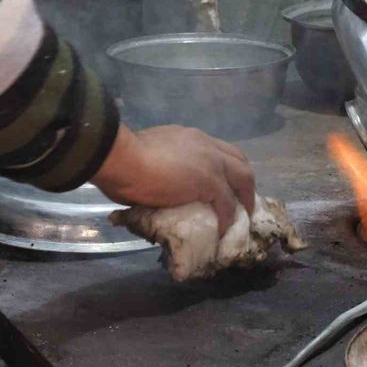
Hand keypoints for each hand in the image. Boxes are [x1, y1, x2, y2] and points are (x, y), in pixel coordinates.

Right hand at [92, 125, 254, 233]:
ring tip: (241, 217)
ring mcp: (210, 162)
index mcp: (189, 137)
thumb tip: (156, 182)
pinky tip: (223, 229)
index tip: (226, 182)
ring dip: (244, 198)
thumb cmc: (124, 160)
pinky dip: (227, 217)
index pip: (218, 150)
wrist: (122, 159)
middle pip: (239, 160)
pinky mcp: (209, 181)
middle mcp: (205, 145)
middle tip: (241, 200)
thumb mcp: (148, 156)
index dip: (226, 167)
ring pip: (243, 178)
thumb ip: (160, 165)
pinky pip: (227, 202)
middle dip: (244, 180)